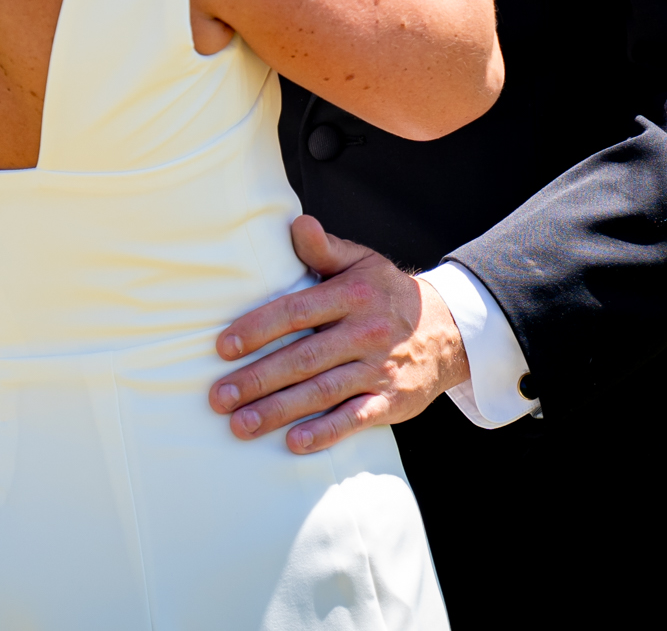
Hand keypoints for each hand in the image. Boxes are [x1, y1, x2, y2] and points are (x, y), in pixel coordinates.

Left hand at [209, 217, 468, 453]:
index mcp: (352, 295)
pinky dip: (326, 432)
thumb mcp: (363, 263)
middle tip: (218, 397)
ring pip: (322, 392)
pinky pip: (355, 418)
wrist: (448, 330)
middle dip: (258, 379)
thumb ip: (325, 249)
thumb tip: (296, 224)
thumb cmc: (387, 295)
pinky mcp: (392, 400)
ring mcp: (379, 368)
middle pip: (303, 358)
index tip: (223, 347)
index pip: (296, 311)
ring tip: (241, 424)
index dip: (258, 329)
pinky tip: (295, 443)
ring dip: (279, 410)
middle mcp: (365, 332)